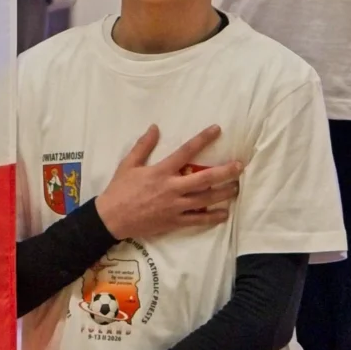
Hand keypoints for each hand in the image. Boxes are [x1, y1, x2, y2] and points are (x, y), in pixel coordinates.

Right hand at [93, 124, 241, 239]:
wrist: (111, 219)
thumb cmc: (119, 190)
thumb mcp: (128, 164)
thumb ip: (143, 146)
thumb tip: (155, 127)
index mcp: (161, 172)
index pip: (186, 152)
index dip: (203, 139)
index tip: (217, 129)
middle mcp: (172, 188)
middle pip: (205, 179)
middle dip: (225, 171)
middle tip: (240, 166)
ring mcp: (175, 206)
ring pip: (206, 199)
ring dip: (223, 193)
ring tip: (237, 188)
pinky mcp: (174, 222)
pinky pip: (198, 220)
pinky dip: (213, 217)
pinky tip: (224, 214)